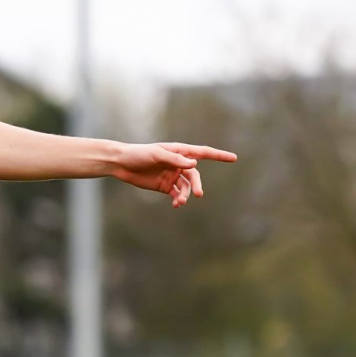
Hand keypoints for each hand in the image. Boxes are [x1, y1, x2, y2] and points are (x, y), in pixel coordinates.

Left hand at [109, 142, 236, 207]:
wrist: (122, 164)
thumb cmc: (139, 154)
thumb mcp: (156, 155)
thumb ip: (174, 160)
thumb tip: (194, 164)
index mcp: (179, 151)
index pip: (203, 153)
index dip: (219, 155)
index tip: (233, 158)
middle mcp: (178, 163)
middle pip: (194, 175)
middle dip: (197, 185)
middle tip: (198, 194)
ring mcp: (172, 175)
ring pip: (186, 187)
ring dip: (186, 195)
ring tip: (181, 202)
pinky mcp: (165, 186)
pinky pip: (177, 194)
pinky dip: (179, 199)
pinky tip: (177, 204)